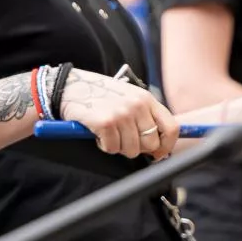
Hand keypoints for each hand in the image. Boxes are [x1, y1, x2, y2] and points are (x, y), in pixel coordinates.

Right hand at [58, 68, 179, 159]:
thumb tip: (158, 146)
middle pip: (151, 144)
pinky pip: (113, 148)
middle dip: (137, 148)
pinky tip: (99, 133)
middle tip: (123, 140)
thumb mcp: (129, 98)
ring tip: (109, 133)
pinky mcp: (106, 123)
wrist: (70, 87)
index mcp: (147, 99)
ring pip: (132, 150)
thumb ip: (145, 116)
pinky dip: (104, 145)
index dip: (167, 146)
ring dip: (119, 147)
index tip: (158, 154)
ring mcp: (122, 113)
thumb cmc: (100, 95)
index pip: (171, 128)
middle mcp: (138, 105)